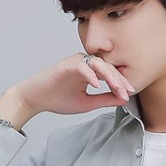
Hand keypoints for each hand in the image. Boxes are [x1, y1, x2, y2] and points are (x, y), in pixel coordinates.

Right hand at [0, 53, 134, 127]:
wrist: (35, 99)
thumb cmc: (57, 99)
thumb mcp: (87, 103)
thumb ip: (105, 100)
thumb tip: (123, 99)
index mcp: (90, 72)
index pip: (111, 74)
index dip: (122, 84)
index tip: (130, 94)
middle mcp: (85, 64)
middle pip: (108, 67)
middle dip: (120, 80)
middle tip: (128, 91)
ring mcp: (75, 63)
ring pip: (98, 64)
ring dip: (109, 76)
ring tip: (117, 88)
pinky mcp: (65, 65)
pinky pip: (81, 67)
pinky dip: (90, 75)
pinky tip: (96, 86)